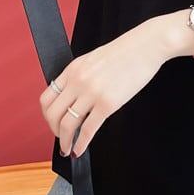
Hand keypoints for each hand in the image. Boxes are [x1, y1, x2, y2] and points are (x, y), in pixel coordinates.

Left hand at [39, 16, 184, 156]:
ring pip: (67, 124)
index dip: (47, 115)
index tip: (53, 122)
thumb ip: (80, 77)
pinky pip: (88, 129)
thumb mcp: (93, 59)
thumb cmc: (125, 52)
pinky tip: (80, 149)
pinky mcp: (108, 104)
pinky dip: (81, 143)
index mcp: (72, 69)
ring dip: (65, 141)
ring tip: (68, 148)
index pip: (47, 98)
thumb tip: (73, 98)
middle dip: (54, 130)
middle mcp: (78, 81)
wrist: (146, 46)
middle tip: (60, 138)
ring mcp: (92, 93)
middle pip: (52, 114)